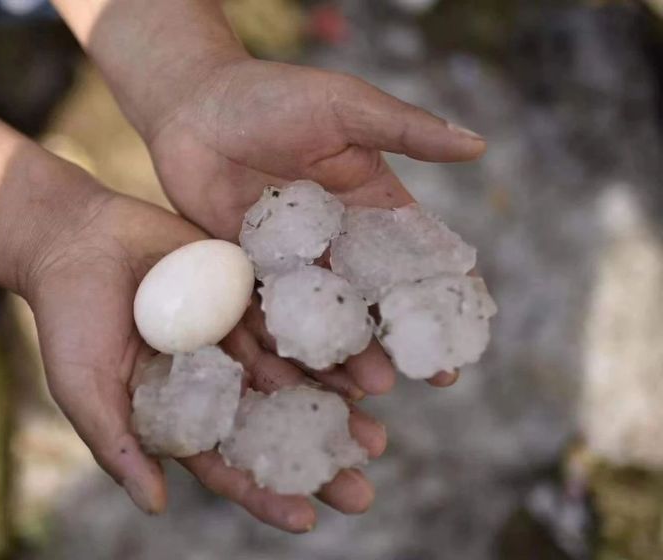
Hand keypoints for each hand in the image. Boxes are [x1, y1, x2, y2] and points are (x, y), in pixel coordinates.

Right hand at [23, 170, 388, 531]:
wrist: (79, 237)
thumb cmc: (69, 318)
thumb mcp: (84, 386)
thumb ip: (118, 443)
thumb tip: (156, 506)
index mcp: (178, 410)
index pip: (225, 462)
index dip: (262, 492)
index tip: (306, 518)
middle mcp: (214, 379)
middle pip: (271, 426)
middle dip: (314, 458)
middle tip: (361, 491)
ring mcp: (233, 336)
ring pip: (292, 377)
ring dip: (334, 407)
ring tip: (375, 437)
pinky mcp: (246, 293)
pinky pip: (290, 319)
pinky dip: (323, 342)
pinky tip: (359, 364)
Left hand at [145, 58, 485, 387]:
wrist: (193, 106)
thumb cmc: (273, 95)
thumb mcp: (347, 108)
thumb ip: (407, 130)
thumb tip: (478, 145)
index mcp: (370, 205)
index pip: (417, 255)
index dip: (444, 291)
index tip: (470, 329)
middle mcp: (336, 241)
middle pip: (375, 298)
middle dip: (403, 337)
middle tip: (433, 377)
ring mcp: (292, 262)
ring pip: (327, 316)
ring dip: (350, 352)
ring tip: (372, 389)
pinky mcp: (248, 275)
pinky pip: (271, 316)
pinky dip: (288, 347)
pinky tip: (305, 377)